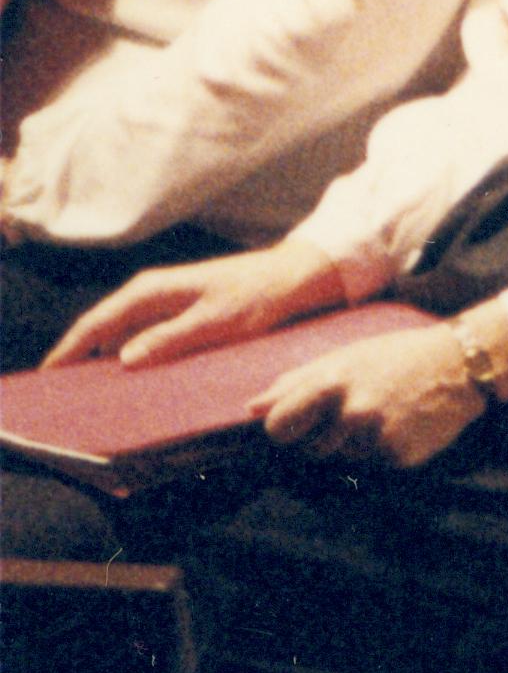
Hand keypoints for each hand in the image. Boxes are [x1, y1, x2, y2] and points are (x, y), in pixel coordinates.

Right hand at [46, 241, 348, 369]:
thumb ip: (171, 339)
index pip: (97, 322)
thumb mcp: (217, 322)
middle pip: (102, 329)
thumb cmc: (259, 296)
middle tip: (63, 395)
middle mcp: (151, 294)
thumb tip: (123, 358)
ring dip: (104, 360)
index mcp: (152, 291)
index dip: (70, 349)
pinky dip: (130, 358)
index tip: (49, 375)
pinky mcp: (180, 316)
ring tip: (88, 394)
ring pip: (121, 335)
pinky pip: (143, 339)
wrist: (294, 277)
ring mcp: (165, 304)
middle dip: (79, 357)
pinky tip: (130, 382)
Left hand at [261, 326, 486, 470]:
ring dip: (357, 444)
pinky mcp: (399, 457)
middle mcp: (352, 413)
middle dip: (325, 435)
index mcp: (331, 383)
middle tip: (355, 411)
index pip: (279, 427)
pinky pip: (376, 464)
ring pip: (345, 458)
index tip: (294, 426)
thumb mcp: (344, 357)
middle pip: (311, 449)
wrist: (458, 366)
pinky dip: (384, 450)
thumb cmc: (395, 356)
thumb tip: (252, 408)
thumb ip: (295, 382)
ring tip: (383, 414)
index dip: (283, 429)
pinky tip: (403, 425)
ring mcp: (377, 438)